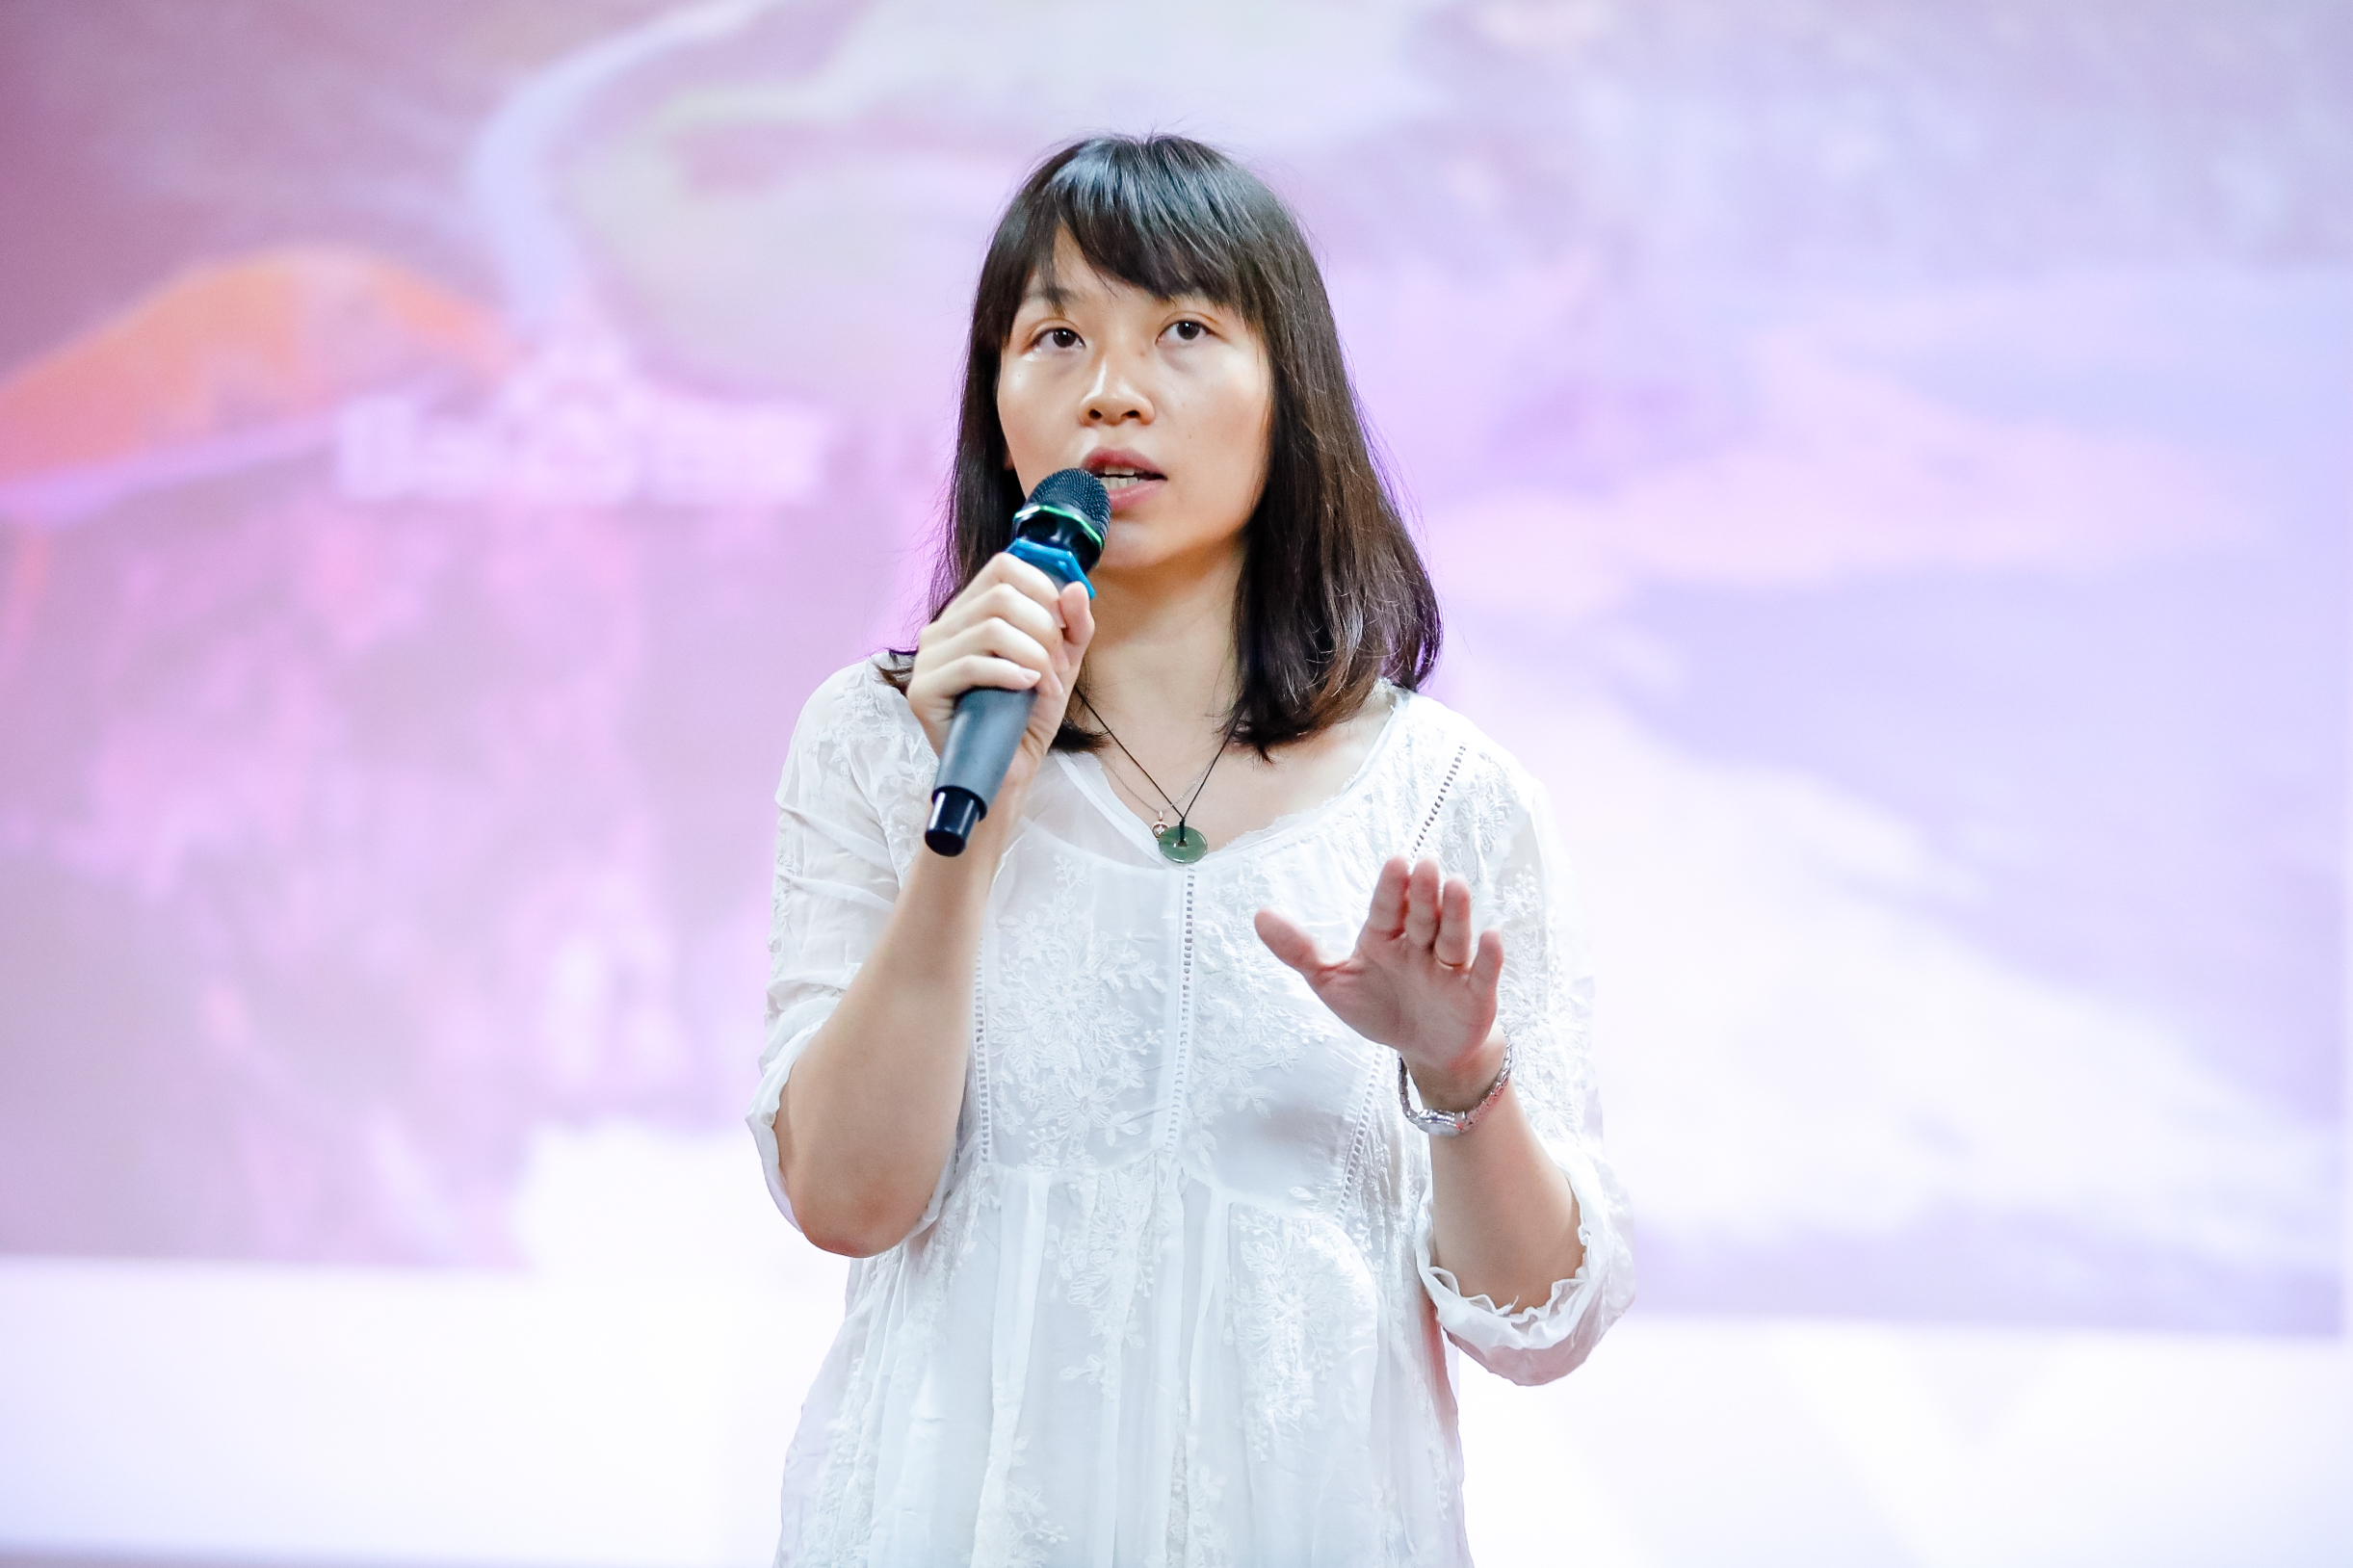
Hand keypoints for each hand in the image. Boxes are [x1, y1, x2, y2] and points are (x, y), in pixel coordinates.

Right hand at [906, 552, 1095, 814]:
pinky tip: (1026, 689)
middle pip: (1001, 595)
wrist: (1008, 772)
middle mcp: (942, 628)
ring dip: (1034, 656)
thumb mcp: (1061, 664)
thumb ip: (1073, 626)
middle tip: (1059, 666)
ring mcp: (927, 659)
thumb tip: (1075, 587)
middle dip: (1044, 629)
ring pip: (990, 628)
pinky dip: (1011, 674)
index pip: (1003, 567)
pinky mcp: (922, 691)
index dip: (1042, 588)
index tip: (1063, 626)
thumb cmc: (1027, 716)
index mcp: (968, 613)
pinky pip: (972, 665)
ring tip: (1046, 685)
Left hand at [1255, 856, 1505, 1107]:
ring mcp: (1449, 968)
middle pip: (1422, 917)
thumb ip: (1299, 950)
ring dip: (1456, 914)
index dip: (1392, 889)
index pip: (1388, 909)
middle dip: (1424, 894)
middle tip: (1425, 865)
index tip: (1396, 862)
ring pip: (1453, 938)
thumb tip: (1258, 916)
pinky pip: (1482, 974)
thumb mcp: (1332, 981)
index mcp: (1384, 938)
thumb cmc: (1379, 1006)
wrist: (1424, 1049)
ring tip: (1457, 886)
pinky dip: (1489, 957)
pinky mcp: (1475, 995)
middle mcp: (1420, 946)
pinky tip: (1493, 936)